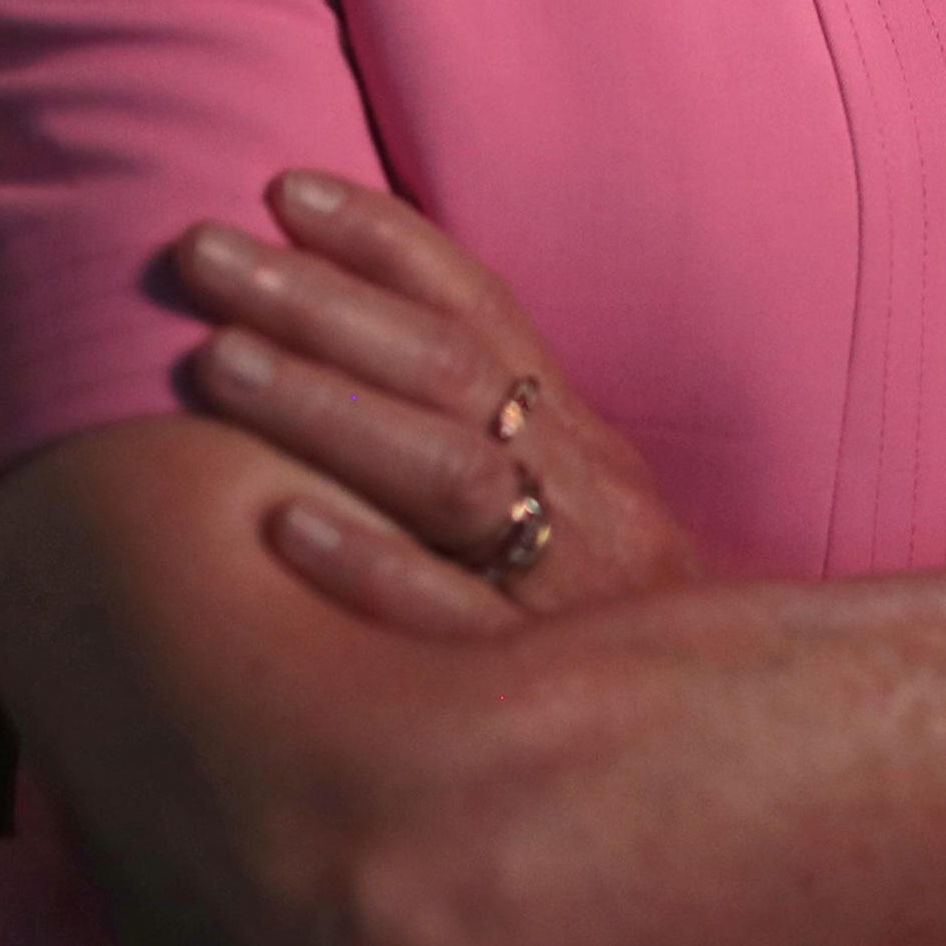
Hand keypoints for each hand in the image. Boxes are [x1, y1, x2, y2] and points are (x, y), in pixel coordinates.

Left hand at [169, 168, 703, 636]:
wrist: (746, 758)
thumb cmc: (624, 629)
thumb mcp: (587, 512)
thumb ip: (500, 440)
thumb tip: (361, 350)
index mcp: (580, 438)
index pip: (482, 310)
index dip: (385, 241)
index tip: (284, 187)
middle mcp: (582, 487)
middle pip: (445, 369)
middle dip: (317, 299)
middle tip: (199, 250)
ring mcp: (567, 579)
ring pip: (444, 471)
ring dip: (325, 407)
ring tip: (214, 359)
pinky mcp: (544, 681)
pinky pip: (450, 619)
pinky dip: (368, 568)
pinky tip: (279, 528)